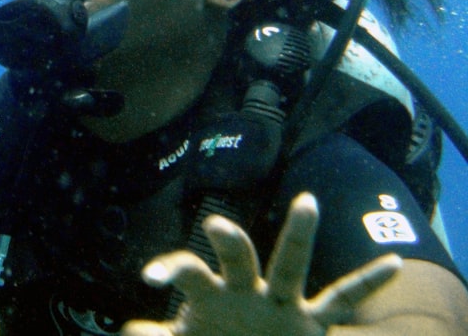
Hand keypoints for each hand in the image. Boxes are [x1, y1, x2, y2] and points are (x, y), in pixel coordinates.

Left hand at [122, 192, 401, 335]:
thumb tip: (127, 328)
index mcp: (213, 294)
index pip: (190, 271)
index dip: (170, 269)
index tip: (148, 279)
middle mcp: (247, 290)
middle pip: (238, 257)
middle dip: (228, 241)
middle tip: (215, 226)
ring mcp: (281, 302)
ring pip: (292, 265)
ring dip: (299, 235)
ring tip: (307, 200)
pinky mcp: (312, 325)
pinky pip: (343, 301)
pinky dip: (370, 284)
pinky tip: (395, 262)